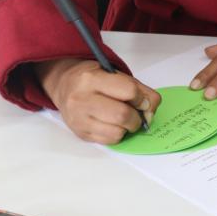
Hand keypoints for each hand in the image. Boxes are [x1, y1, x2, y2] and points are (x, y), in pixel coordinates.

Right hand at [36, 58, 160, 143]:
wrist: (64, 85)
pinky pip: (108, 141)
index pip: (128, 92)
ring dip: (128, 128)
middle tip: (138, 114)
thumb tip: (151, 107)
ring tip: (126, 119)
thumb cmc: (93, 78)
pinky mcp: (80, 133)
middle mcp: (82, 99)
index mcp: (91, 79)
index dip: (143, 98)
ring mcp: (78, 119)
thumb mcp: (115, 74)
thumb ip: (138, 88)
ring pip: (116, 132)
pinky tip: (115, 124)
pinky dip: (118, 134)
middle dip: (137, 118)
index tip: (145, 101)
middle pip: (122, 115)